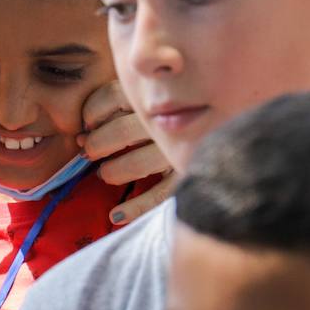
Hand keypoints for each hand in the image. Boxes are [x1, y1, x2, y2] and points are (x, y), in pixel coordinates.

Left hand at [79, 80, 175, 224]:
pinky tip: (116, 215)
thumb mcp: (154, 104)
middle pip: (119, 131)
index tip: (87, 125)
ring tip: (106, 175)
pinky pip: (156, 196)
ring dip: (113, 172)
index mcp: (158, 94)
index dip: (91, 113)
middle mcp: (170, 121)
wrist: (229, 142)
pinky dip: (133, 208)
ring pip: (135, 164)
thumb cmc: (181, 118)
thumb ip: (117, 112)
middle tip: (90, 154)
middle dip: (96, 145)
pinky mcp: (186, 177)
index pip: (112, 96)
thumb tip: (79, 137)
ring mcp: (179, 151)